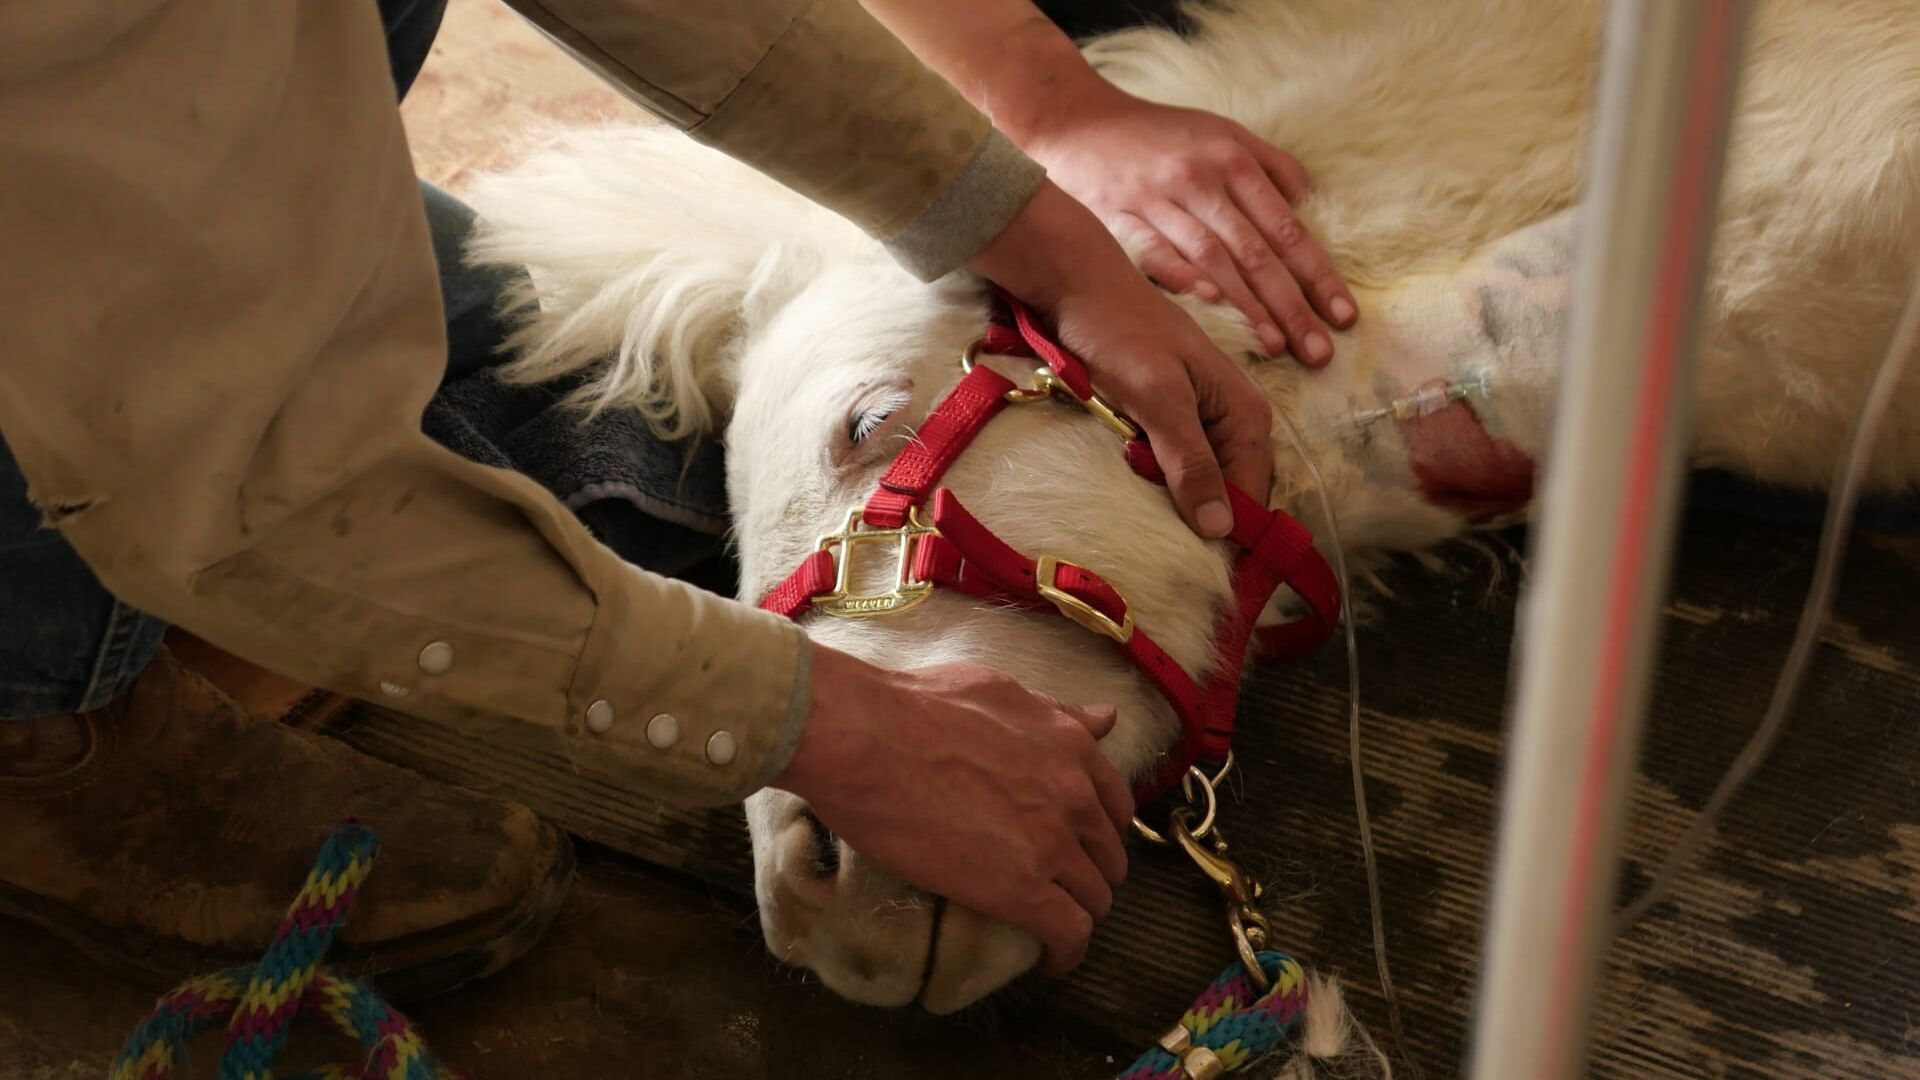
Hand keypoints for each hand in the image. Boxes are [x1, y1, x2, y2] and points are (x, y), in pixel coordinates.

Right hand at [773, 648, 1133, 975]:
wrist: (864, 738)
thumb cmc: (912, 706)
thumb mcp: (998, 691)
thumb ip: (1056, 714)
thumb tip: (1103, 718)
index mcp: (1070, 745)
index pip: (1113, 805)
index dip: (1097, 832)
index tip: (1076, 847)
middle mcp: (1074, 794)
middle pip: (1108, 856)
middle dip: (1090, 876)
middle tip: (1059, 888)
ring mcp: (1052, 844)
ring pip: (1095, 898)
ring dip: (1078, 914)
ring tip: (1049, 925)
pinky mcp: (1022, 889)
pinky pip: (1070, 934)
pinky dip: (1066, 953)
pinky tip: (1050, 960)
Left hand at [967, 181, 1274, 536]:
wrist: (1076, 286)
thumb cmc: (1118, 333)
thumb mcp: (1155, 398)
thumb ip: (1189, 460)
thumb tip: (1220, 527)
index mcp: (1246, 414)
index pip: (1253, 496)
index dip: (1234, 538)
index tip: (1209, 579)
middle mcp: (1233, 420)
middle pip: (1230, 493)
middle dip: (1205, 526)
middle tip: (1172, 563)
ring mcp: (1201, 420)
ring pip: (1201, 483)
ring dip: (1179, 507)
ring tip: (1153, 538)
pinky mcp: (1169, 419)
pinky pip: (1175, 467)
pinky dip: (1159, 485)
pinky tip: (1139, 500)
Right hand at [1018, 89, 1356, 365]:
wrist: (1076, 121)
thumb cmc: (1158, 134)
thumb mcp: (1221, 132)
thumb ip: (1269, 167)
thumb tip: (1307, 206)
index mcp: (1231, 160)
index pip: (1285, 227)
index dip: (1317, 273)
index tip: (1342, 314)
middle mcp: (1199, 181)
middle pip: (1255, 251)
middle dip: (1292, 304)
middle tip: (1319, 350)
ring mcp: (1157, 201)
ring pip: (1211, 258)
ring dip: (1246, 305)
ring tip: (1277, 345)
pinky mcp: (1119, 219)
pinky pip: (1154, 253)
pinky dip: (1181, 278)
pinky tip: (1209, 307)